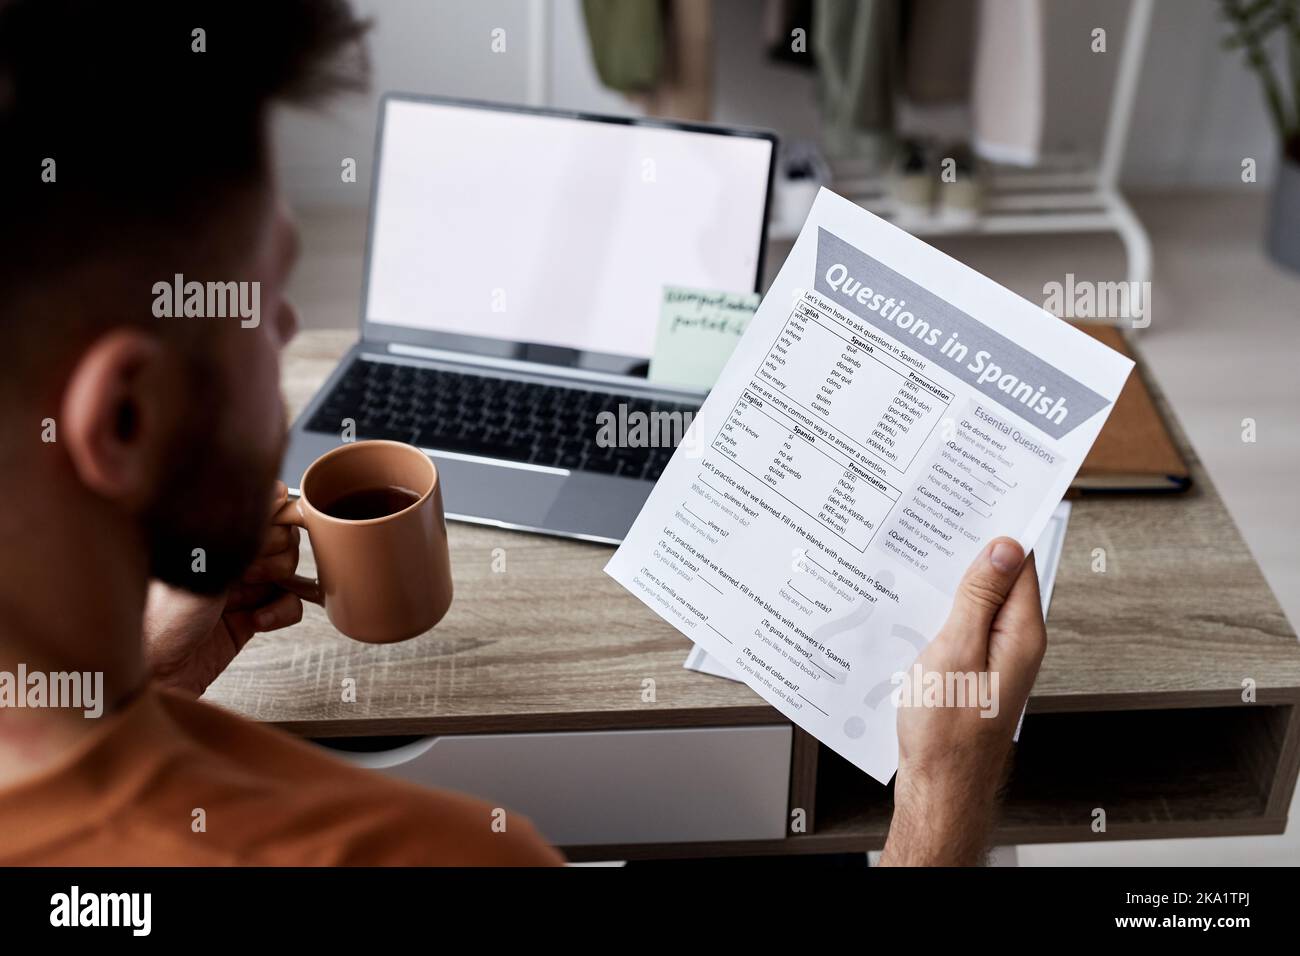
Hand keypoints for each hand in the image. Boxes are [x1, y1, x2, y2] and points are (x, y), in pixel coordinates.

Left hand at [143, 482, 304, 696]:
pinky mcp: (251, 618)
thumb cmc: (161, 619)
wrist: (154, 673)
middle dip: (275, 558)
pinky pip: (288, 604)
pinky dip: (281, 612)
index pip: (261, 509)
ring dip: (279, 586)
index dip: (272, 522)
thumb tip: (274, 493)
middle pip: (284, 540)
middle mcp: (227, 558)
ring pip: (289, 572)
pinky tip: (257, 621)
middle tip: (248, 575)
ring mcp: (241, 588)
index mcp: (211, 536)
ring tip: (250, 598)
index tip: (263, 539)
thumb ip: (239, 531)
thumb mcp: (202, 564)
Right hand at [879, 537, 1044, 865]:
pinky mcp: (973, 670)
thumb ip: (979, 597)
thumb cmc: (946, 733)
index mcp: (1022, 632)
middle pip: (999, 577)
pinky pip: (963, 624)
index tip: (980, 495)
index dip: (1001, 525)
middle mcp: (1015, 642)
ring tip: (919, 554)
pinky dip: (941, 608)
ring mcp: (994, 657)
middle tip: (938, 515)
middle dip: (971, 546)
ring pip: (977, 600)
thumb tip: (1004, 547)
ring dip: (951, 579)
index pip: (1022, 561)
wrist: (938, 788)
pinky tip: (915, 603)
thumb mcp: (956, 651)